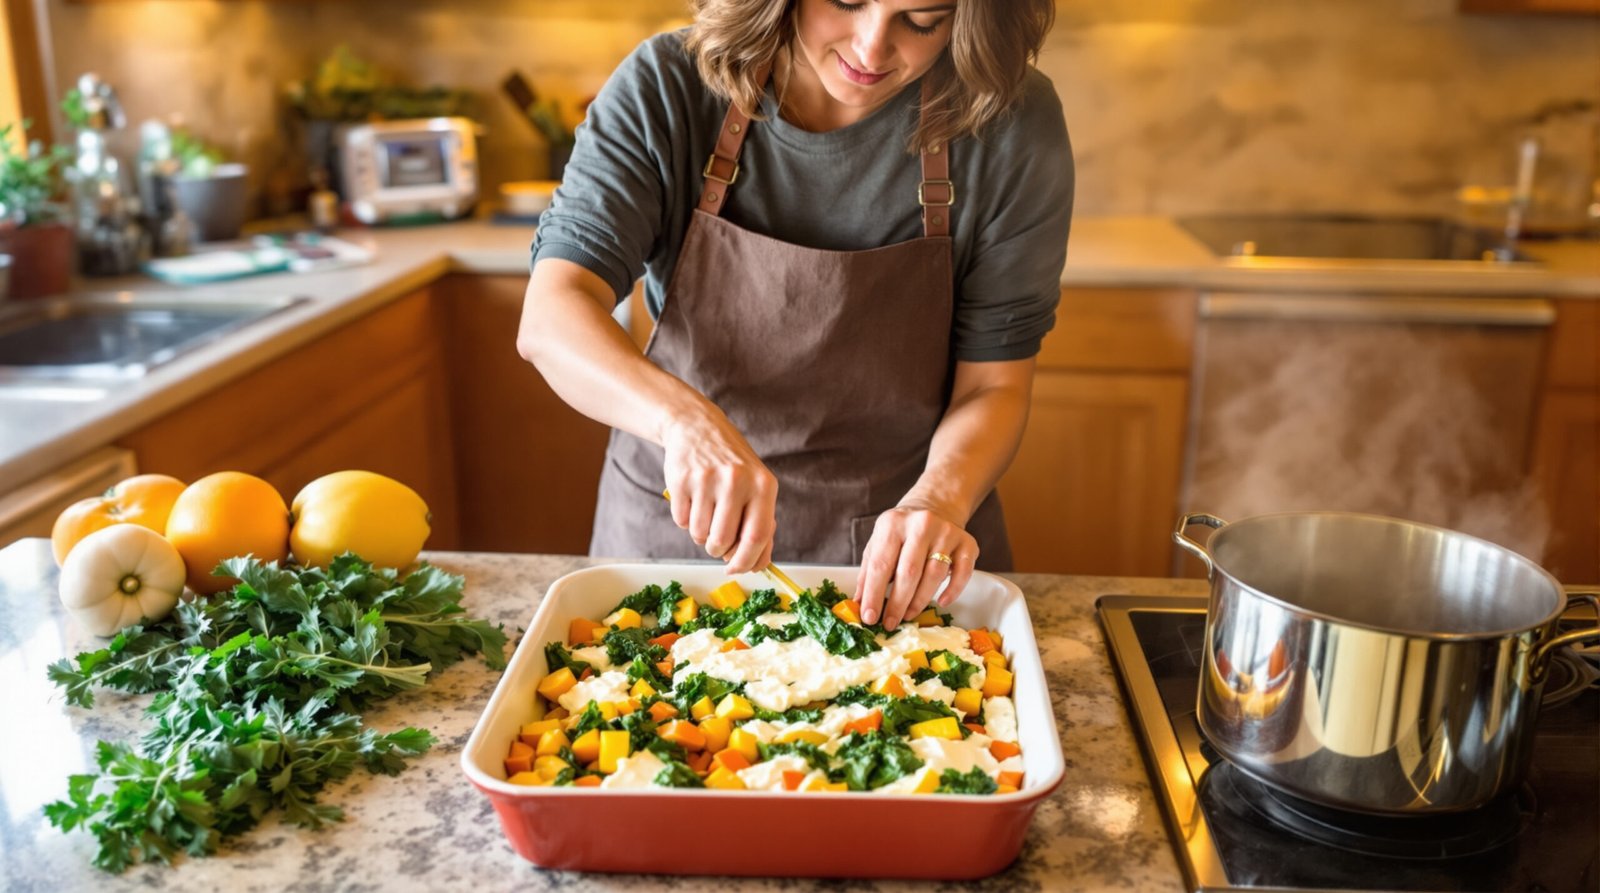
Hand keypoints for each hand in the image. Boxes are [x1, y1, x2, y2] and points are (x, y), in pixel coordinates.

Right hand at [660, 408, 777, 574]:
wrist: (698, 427)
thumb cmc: (732, 464)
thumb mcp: (756, 486)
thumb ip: (759, 523)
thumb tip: (757, 564)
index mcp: (762, 485)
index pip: (757, 537)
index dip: (747, 562)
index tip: (738, 570)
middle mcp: (736, 481)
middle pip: (724, 542)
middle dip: (719, 551)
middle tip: (718, 542)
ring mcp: (706, 480)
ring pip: (700, 536)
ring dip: (701, 536)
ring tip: (706, 514)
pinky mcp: (680, 481)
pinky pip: (681, 522)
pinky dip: (685, 521)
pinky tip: (692, 501)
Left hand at [856, 500, 977, 630]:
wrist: (935, 507)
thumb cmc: (901, 533)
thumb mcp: (879, 544)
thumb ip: (868, 573)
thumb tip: (860, 605)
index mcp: (893, 524)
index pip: (881, 564)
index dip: (874, 594)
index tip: (869, 617)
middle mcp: (921, 524)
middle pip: (909, 572)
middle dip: (897, 603)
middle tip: (890, 623)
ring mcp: (947, 532)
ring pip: (935, 574)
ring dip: (920, 600)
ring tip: (908, 614)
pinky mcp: (967, 542)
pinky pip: (963, 572)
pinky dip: (953, 590)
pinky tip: (941, 602)